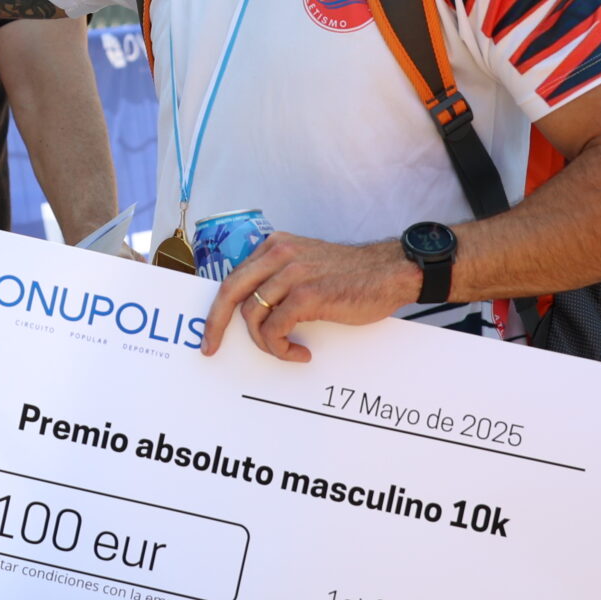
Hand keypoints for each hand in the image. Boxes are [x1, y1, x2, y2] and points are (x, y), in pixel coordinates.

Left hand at [201, 234, 419, 362]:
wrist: (389, 272)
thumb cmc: (351, 275)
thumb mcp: (306, 265)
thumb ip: (279, 278)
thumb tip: (252, 310)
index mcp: (275, 246)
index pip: (234, 277)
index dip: (218, 306)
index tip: (212, 330)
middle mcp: (279, 254)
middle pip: (230, 291)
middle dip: (215, 324)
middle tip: (210, 348)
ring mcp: (292, 273)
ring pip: (253, 315)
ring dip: (264, 342)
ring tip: (285, 351)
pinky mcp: (307, 295)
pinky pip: (276, 329)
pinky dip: (281, 348)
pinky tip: (299, 353)